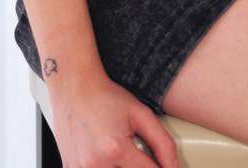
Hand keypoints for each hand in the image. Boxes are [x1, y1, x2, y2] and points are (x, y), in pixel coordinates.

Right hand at [48, 75, 179, 167]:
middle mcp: (95, 164)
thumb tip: (173, 167)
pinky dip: (105, 166)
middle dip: (140, 167)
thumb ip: (162, 142)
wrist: (74, 88)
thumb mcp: (141, 113)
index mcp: (115, 149)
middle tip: (136, 153)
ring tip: (121, 155)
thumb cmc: (106, 98)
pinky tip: (105, 156)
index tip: (162, 165)